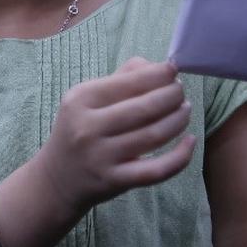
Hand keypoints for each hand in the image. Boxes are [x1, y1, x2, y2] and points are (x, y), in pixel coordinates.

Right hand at [35, 57, 194, 221]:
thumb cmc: (78, 130)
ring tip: (185, 110)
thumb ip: (120, 79)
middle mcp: (89, 127)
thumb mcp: (86, 100)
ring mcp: (101, 156)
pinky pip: (156, 169)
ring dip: (178, 120)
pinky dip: (180, 156)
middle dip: (172, 95)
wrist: (56, 178)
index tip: (174, 70)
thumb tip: (156, 66)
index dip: (158, 74)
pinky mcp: (115, 181)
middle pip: (145, 108)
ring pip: (154, 135)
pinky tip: (190, 141)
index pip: (129, 82)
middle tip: (181, 91)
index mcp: (81, 100)